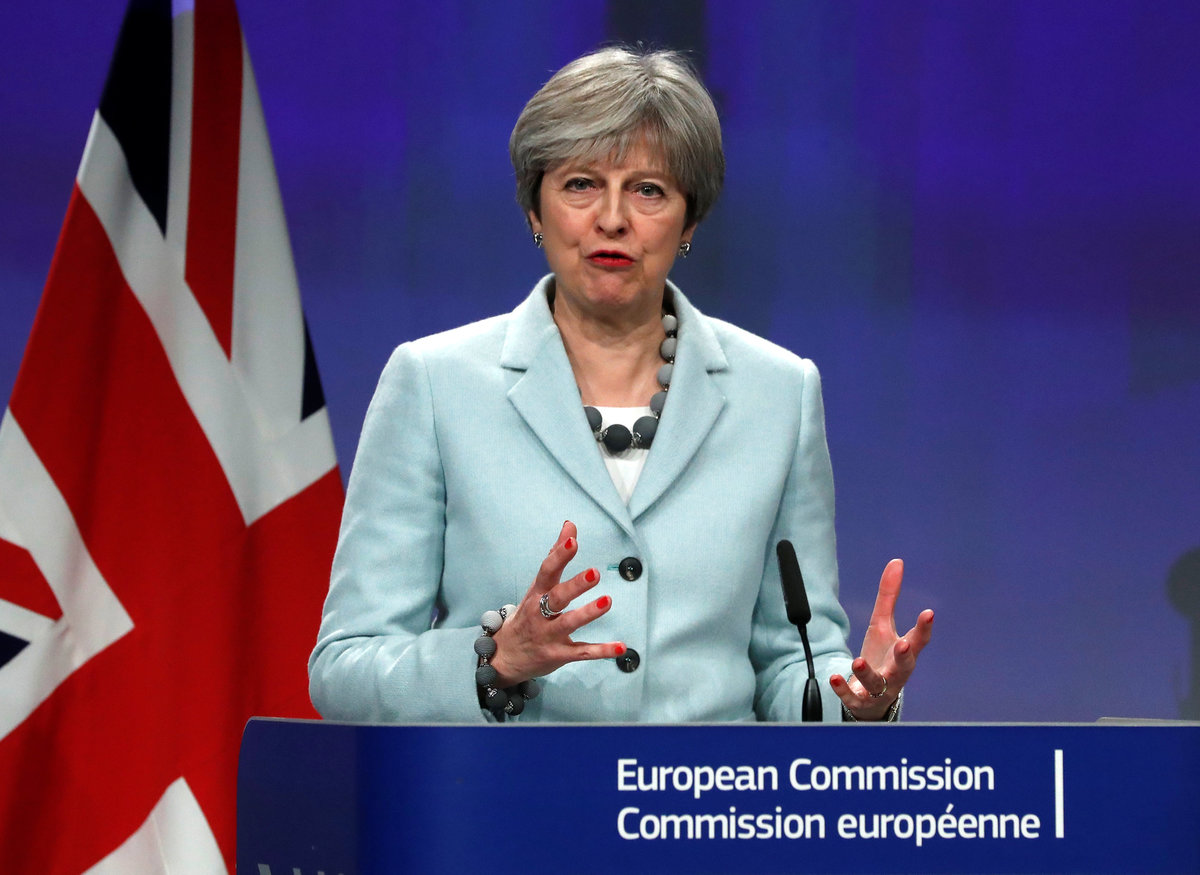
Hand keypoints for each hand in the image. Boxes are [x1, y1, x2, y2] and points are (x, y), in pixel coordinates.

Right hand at [489, 521, 625, 685]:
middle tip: (594, 573)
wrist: (505, 656)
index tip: (572, 542)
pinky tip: (621, 646)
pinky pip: (582, 653)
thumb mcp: (537, 586)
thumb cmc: (528, 614)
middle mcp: (540, 614)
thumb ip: (555, 556)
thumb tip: (569, 526)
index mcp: (537, 593)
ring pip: (569, 623)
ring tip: (607, 601)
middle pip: (557, 597)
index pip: (547, 571)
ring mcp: (549, 635)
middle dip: (575, 585)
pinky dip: (601, 651)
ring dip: (588, 613)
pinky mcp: (559, 654)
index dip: (559, 556)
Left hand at [830, 559, 933, 719]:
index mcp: (904, 653)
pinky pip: (852, 697)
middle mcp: (895, 673)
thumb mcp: (882, 625)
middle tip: (903, 646)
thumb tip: (896, 562)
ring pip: (876, 683)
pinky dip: (843, 689)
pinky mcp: (860, 701)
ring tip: (858, 661)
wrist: (872, 698)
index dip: (924, 628)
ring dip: (867, 673)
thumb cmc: (882, 657)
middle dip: (904, 657)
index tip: (928, 613)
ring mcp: (878, 689)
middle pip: (904, 667)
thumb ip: (889, 596)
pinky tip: (834, 678)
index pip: (919, 641)